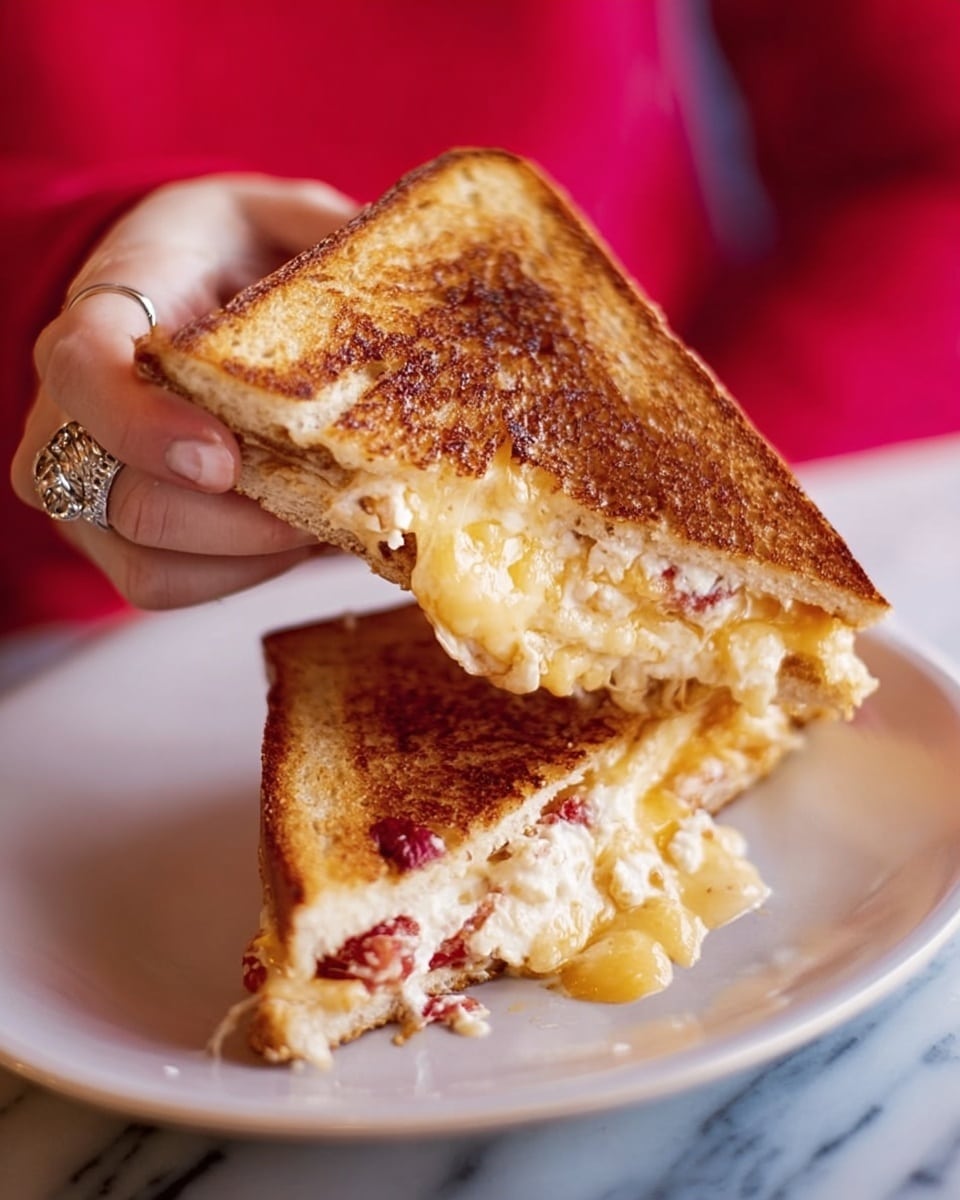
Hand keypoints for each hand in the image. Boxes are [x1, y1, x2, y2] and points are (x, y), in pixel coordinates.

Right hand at [10, 174, 357, 608]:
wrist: (176, 296)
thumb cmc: (225, 255)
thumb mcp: (270, 214)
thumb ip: (317, 229)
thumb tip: (396, 256)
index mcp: (103, 313)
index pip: (84, 370)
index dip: (143, 425)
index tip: (222, 459)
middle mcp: (69, 407)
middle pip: (121, 494)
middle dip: (231, 520)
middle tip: (320, 509)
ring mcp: (82, 479)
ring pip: (142, 560)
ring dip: (246, 557)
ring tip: (319, 526)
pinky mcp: (113, 535)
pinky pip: (164, 586)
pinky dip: (240, 577)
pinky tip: (293, 541)